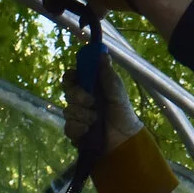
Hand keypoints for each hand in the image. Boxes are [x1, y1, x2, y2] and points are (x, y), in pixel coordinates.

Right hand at [63, 45, 140, 169]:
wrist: (125, 138)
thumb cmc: (123, 112)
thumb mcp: (117, 92)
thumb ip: (108, 75)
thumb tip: (102, 54)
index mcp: (90, 87)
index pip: (71, 77)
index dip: (71, 76)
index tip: (77, 78)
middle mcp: (81, 100)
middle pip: (68, 92)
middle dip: (79, 97)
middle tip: (92, 102)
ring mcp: (77, 116)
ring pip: (67, 110)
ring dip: (83, 115)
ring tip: (96, 119)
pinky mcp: (75, 132)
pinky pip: (68, 127)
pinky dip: (78, 128)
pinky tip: (88, 130)